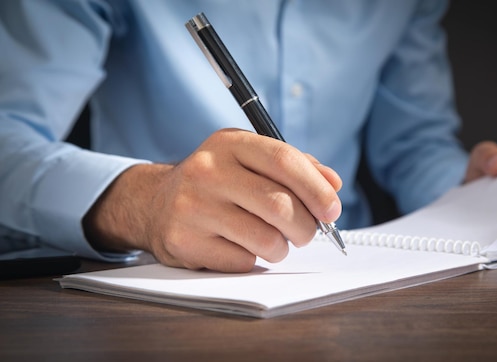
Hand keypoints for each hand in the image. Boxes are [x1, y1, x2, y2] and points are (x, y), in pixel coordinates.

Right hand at [83, 128, 341, 271]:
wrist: (154, 203)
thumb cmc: (217, 182)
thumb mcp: (250, 160)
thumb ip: (294, 167)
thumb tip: (333, 185)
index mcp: (230, 143)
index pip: (284, 161)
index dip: (316, 189)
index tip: (333, 210)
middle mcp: (207, 171)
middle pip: (279, 205)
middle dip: (306, 227)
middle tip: (307, 233)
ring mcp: (192, 207)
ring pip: (266, 240)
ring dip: (282, 248)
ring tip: (272, 240)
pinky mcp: (184, 242)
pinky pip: (243, 262)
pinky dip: (253, 260)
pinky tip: (240, 246)